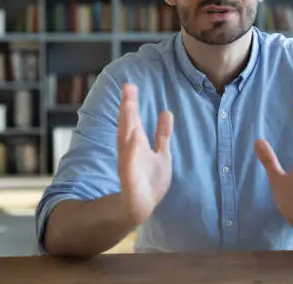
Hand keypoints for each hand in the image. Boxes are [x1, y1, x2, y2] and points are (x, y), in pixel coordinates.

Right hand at [117, 83, 173, 225]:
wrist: (141, 207)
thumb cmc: (150, 181)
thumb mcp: (161, 153)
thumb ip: (162, 134)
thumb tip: (167, 112)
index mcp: (136, 143)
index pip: (133, 119)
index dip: (131, 103)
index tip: (130, 85)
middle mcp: (130, 151)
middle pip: (128, 125)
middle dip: (127, 107)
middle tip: (128, 87)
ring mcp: (128, 164)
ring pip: (126, 140)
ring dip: (127, 123)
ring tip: (129, 105)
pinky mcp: (130, 180)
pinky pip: (129, 164)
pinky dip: (131, 151)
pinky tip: (134, 137)